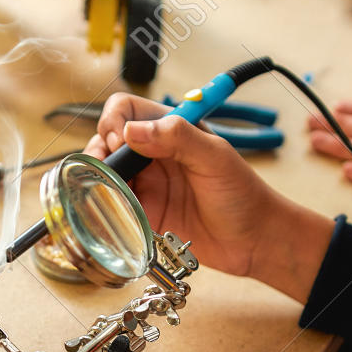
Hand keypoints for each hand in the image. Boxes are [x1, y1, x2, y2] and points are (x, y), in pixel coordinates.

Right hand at [87, 93, 307, 281]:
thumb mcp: (215, 158)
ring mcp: (147, 184)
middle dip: (99, 150)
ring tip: (103, 190)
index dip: (116, 121)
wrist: (254, 241)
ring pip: (105, 172)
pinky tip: (109, 211)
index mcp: (171, 130)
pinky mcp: (143, 213)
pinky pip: (113, 205)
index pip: (127, 109)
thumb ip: (178, 138)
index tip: (121, 142)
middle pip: (108, 140)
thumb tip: (133, 130)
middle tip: (108, 169)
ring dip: (97, 178)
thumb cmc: (243, 195)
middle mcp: (153, 154)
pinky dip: (103, 205)